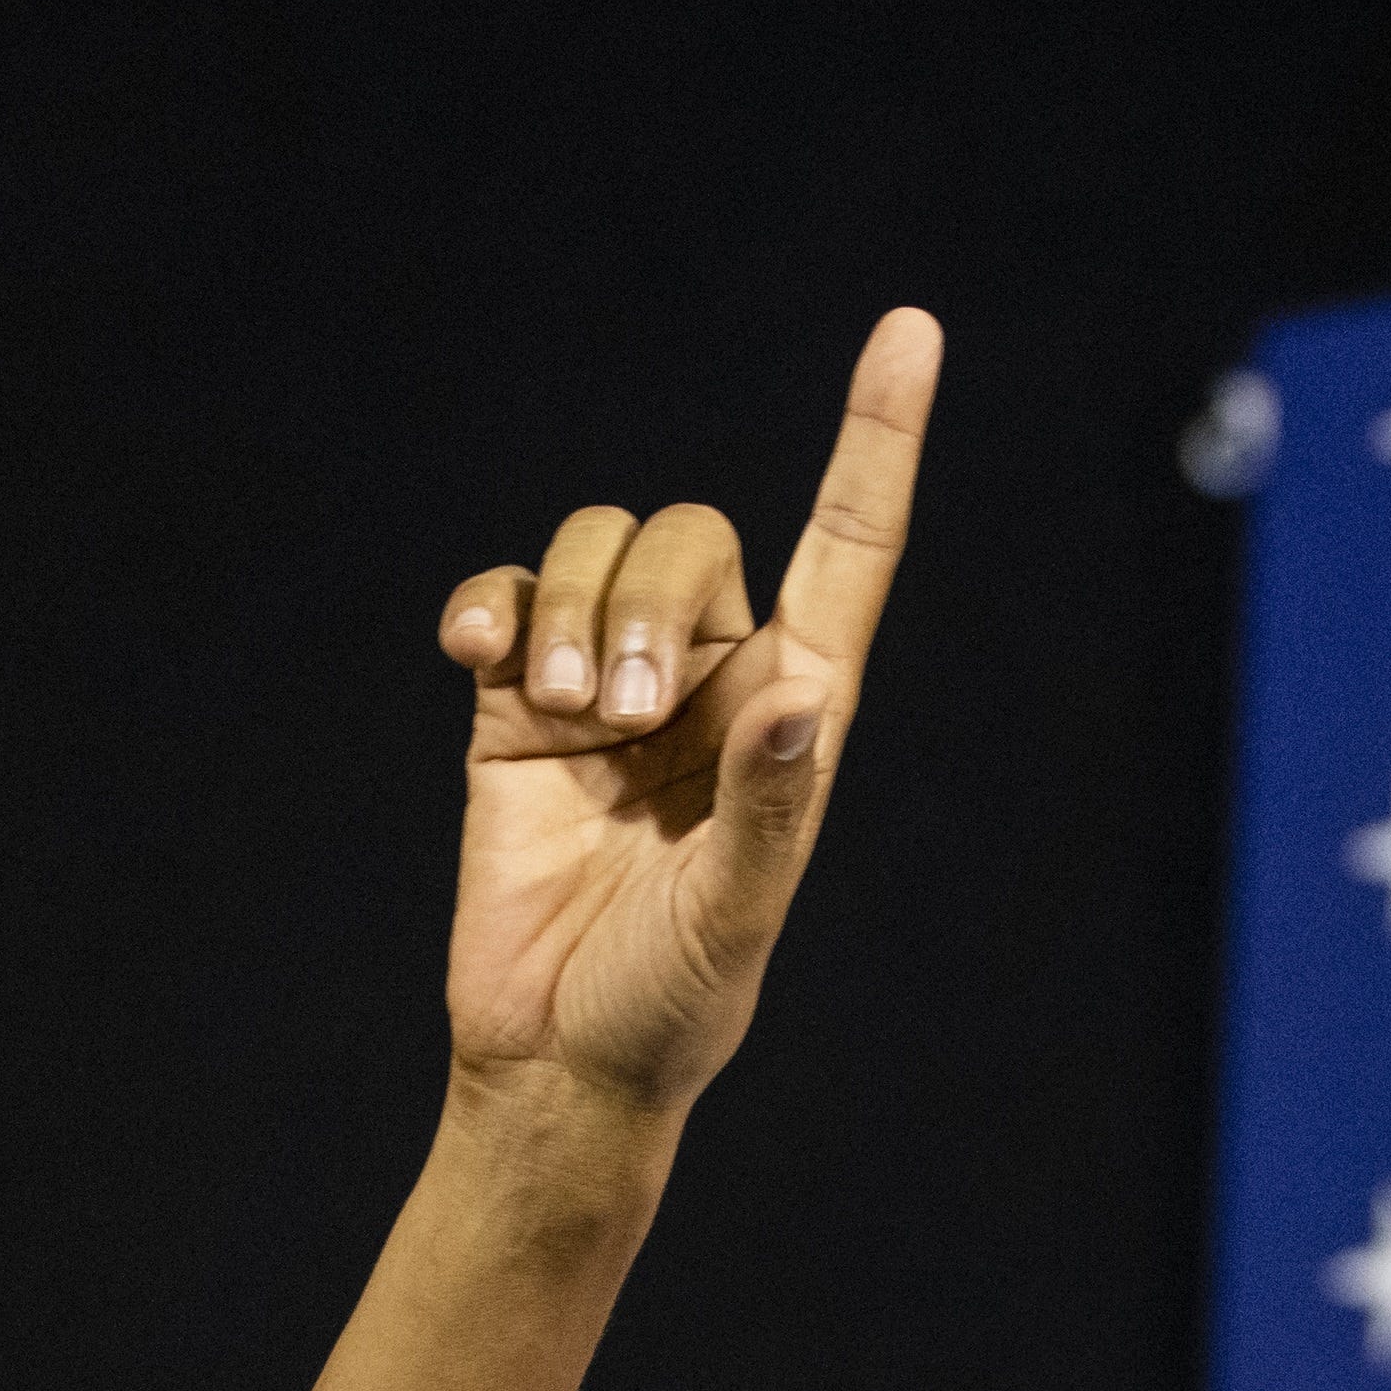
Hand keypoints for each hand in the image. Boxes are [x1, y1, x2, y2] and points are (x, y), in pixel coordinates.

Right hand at [432, 307, 936, 1123]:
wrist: (553, 1060)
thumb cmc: (671, 1004)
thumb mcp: (736, 917)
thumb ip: (767, 806)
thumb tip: (796, 698)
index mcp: (793, 710)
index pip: (848, 549)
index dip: (877, 440)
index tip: (913, 331)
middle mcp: (710, 679)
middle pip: (687, 538)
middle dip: (645, 600)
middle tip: (621, 715)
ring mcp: (612, 685)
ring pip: (593, 553)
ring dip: (570, 614)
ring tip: (565, 718)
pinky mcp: (518, 707)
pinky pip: (506, 599)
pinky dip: (490, 609)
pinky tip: (478, 660)